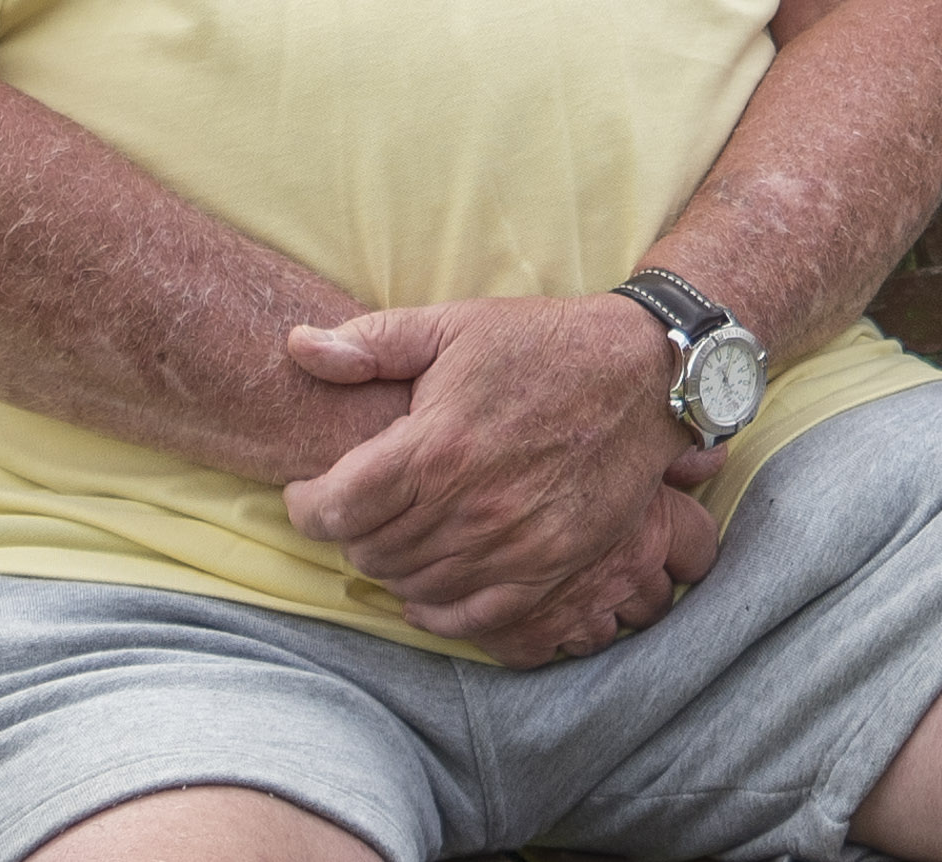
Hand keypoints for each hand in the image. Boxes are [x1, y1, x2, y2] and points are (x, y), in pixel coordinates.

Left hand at [281, 293, 710, 661]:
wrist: (644, 374)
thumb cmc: (542, 344)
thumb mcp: (453, 325)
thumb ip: (370, 342)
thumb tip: (296, 347)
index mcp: (436, 447)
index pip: (334, 509)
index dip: (306, 506)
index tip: (308, 492)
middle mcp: (470, 507)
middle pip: (370, 552)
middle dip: (349, 533)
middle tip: (356, 508)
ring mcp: (514, 545)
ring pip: (414, 586)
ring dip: (391, 567)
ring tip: (395, 534)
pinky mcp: (551, 568)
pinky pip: (472, 617)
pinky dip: (438, 610)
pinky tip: (428, 586)